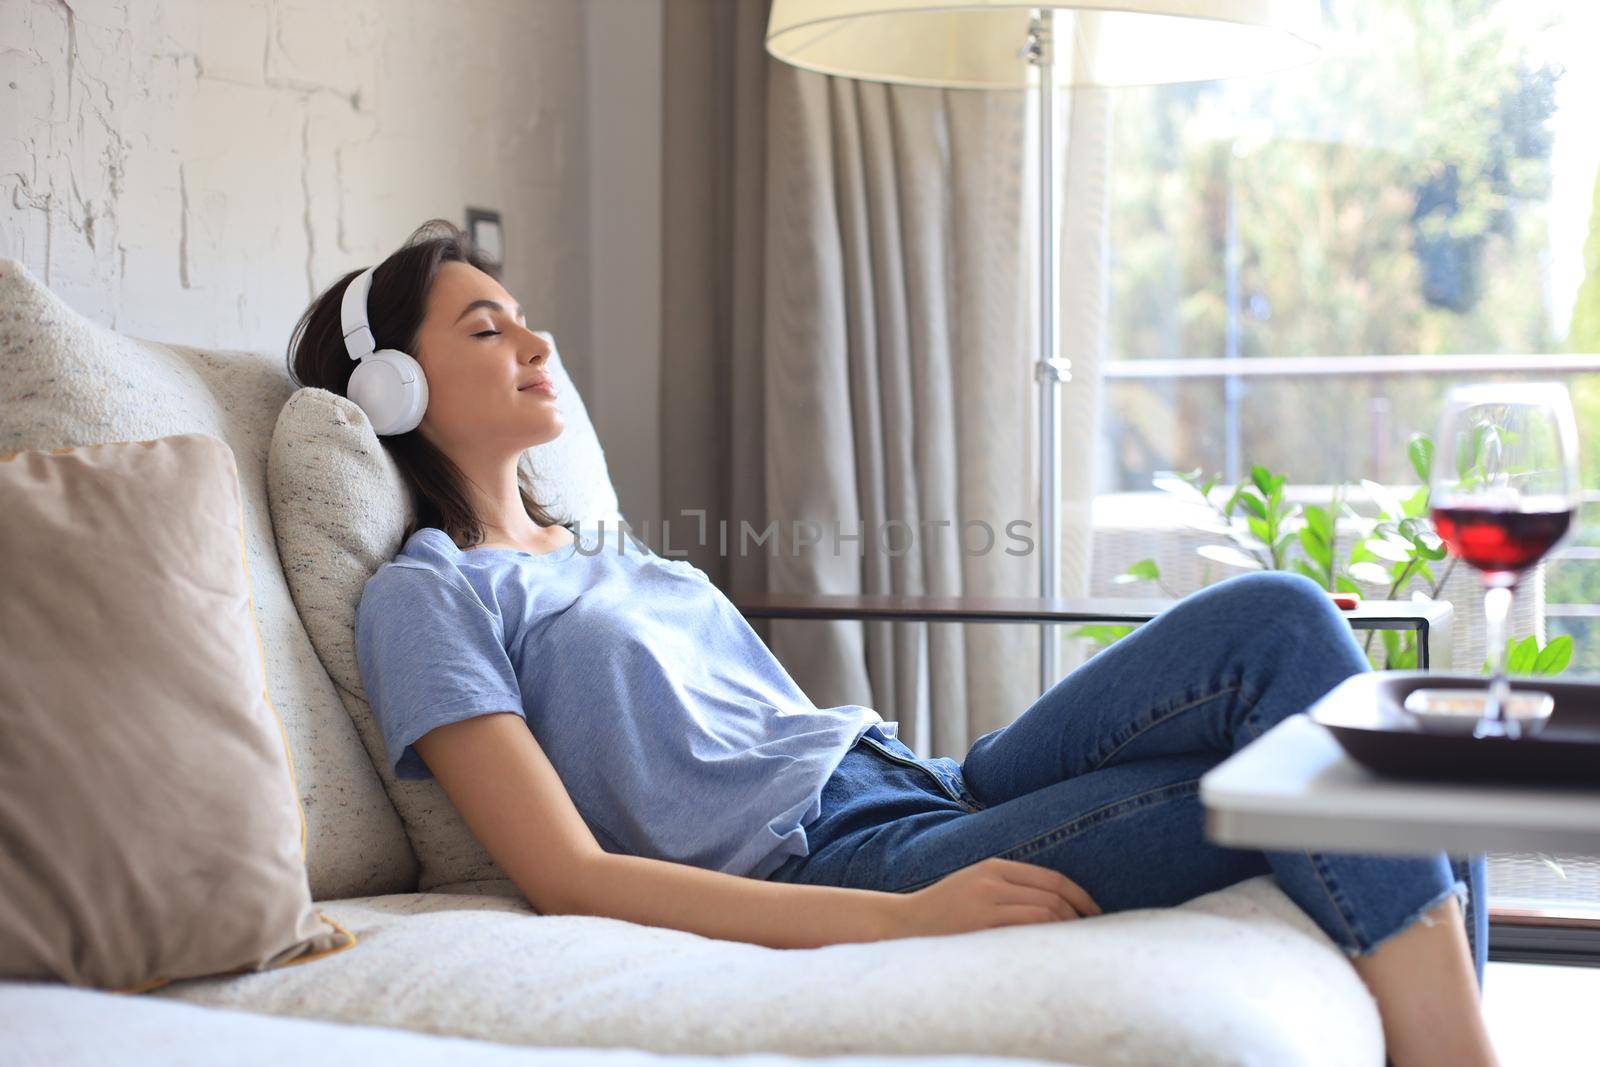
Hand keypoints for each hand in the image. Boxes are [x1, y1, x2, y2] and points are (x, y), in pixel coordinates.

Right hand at [885, 857, 1101, 939]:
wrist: (903, 924)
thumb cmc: (944, 910)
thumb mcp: (975, 885)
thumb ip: (1008, 887)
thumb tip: (1057, 904)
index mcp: (994, 867)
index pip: (1052, 878)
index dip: (1081, 897)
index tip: (1095, 913)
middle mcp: (991, 880)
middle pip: (1053, 896)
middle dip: (1078, 917)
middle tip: (1088, 935)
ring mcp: (985, 901)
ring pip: (1044, 912)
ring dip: (1065, 930)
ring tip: (1072, 946)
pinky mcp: (979, 924)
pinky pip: (1025, 929)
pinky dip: (1045, 938)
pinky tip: (1051, 951)